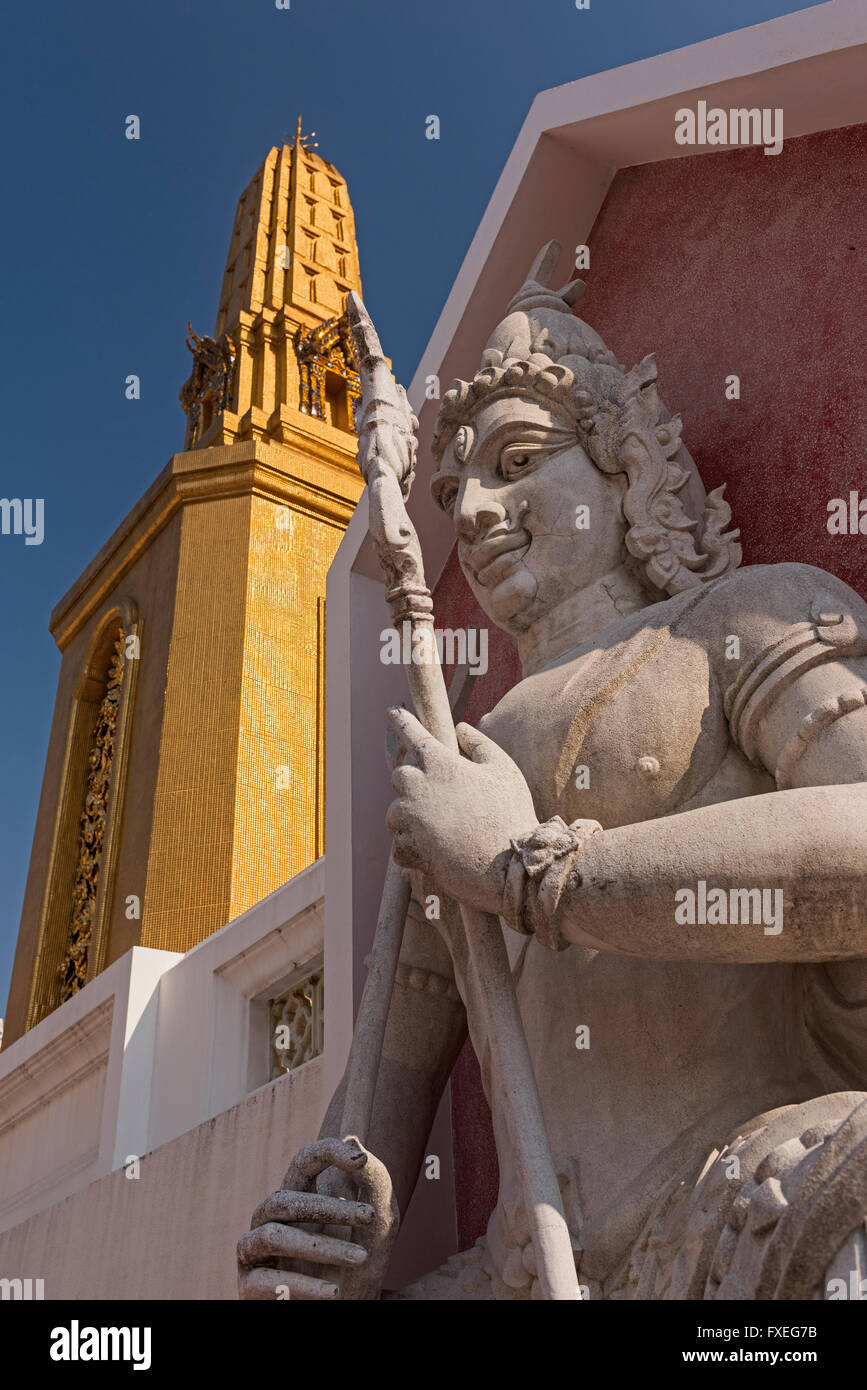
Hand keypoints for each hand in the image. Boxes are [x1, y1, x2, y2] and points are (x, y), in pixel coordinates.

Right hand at [237, 1137, 398, 1300]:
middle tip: (370, 1217)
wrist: (351, 1308)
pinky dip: (302, 1285)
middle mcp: (270, 1218)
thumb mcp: (377, 1222)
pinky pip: (266, 1280)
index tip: (361, 1160)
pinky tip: (334, 1293)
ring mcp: (255, 1251)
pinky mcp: (248, 1285)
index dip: (327, 1152)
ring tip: (360, 1259)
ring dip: (321, 1248)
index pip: (303, 1161)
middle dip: (329, 1208)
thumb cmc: (362, 1263)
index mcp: (298, 1196)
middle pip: (287, 1199)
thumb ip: (372, 1181)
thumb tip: (354, 1140)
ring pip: (275, 1236)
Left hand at [385, 707, 538, 915]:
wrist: (510, 866)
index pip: (412, 732)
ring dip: (410, 817)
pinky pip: (398, 845)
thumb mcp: (504, 770)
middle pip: (399, 775)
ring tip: (441, 830)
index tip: (391, 710)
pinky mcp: (406, 848)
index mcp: (439, 763)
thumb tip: (460, 727)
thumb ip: (479, 744)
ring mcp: (409, 819)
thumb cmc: (511, 814)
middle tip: (440, 798)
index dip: (400, 720)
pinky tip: (436, 853)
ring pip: (395, 812)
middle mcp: (418, 786)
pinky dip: (412, 848)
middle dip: (414, 782)